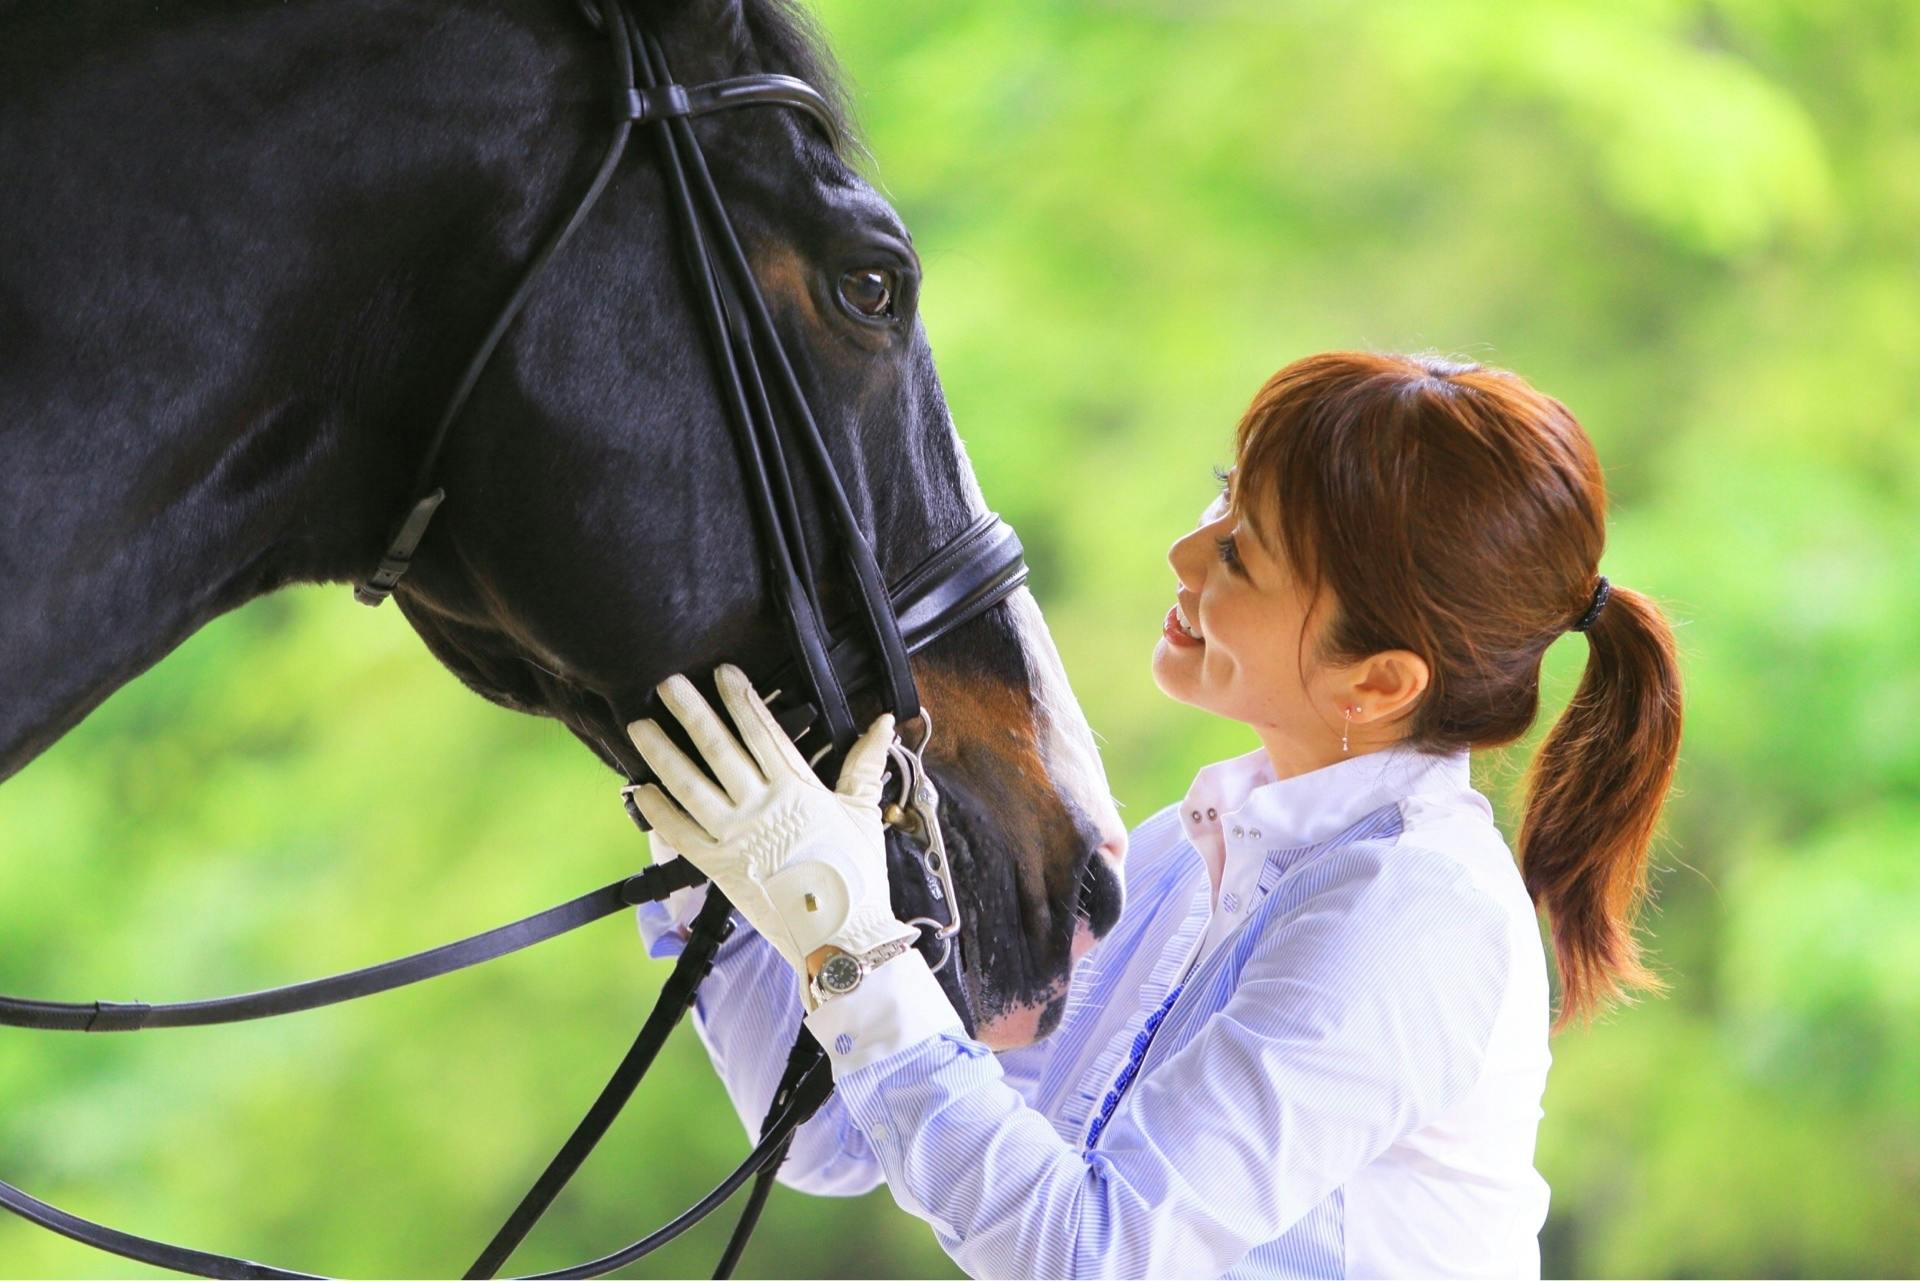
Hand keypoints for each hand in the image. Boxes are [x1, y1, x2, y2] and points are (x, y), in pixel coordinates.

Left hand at [625, 663, 917, 1000]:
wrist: (842, 935)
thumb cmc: (856, 875)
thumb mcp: (863, 812)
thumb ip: (865, 763)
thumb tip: (882, 722)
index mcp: (797, 789)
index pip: (763, 732)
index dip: (741, 699)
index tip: (722, 673)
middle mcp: (762, 807)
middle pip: (720, 750)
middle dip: (692, 713)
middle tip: (668, 683)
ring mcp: (737, 837)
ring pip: (691, 786)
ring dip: (663, 754)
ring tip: (640, 726)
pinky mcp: (720, 868)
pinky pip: (682, 835)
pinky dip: (660, 812)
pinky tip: (641, 790)